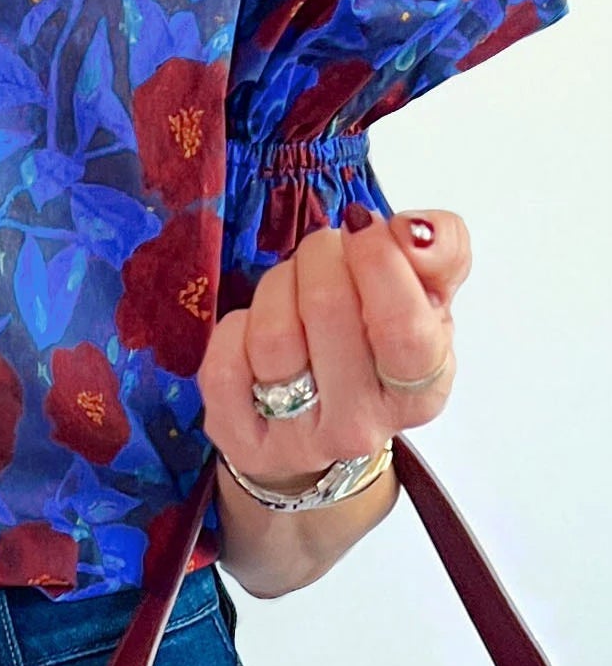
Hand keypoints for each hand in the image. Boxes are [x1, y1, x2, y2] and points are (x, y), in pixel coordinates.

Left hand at [199, 205, 468, 490]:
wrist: (319, 423)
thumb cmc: (375, 347)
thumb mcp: (425, 299)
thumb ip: (441, 254)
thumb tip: (412, 230)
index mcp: (420, 391)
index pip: (403, 327)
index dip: (378, 262)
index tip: (361, 223)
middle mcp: (362, 425)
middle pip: (327, 311)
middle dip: (320, 258)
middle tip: (323, 252)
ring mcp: (298, 442)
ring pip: (272, 334)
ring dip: (276, 287)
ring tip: (291, 287)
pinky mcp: (241, 441)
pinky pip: (224, 365)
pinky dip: (235, 329)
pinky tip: (255, 333)